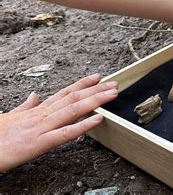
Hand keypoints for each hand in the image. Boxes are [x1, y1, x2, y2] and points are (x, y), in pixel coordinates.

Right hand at [0, 73, 116, 171]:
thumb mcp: (8, 117)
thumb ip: (24, 107)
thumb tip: (35, 96)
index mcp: (36, 111)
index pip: (64, 93)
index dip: (82, 84)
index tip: (98, 77)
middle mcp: (41, 115)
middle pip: (73, 98)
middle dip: (96, 90)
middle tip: (115, 84)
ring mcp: (41, 128)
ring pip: (73, 110)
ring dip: (95, 101)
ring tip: (112, 94)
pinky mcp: (39, 144)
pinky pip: (65, 133)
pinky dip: (83, 125)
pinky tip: (99, 118)